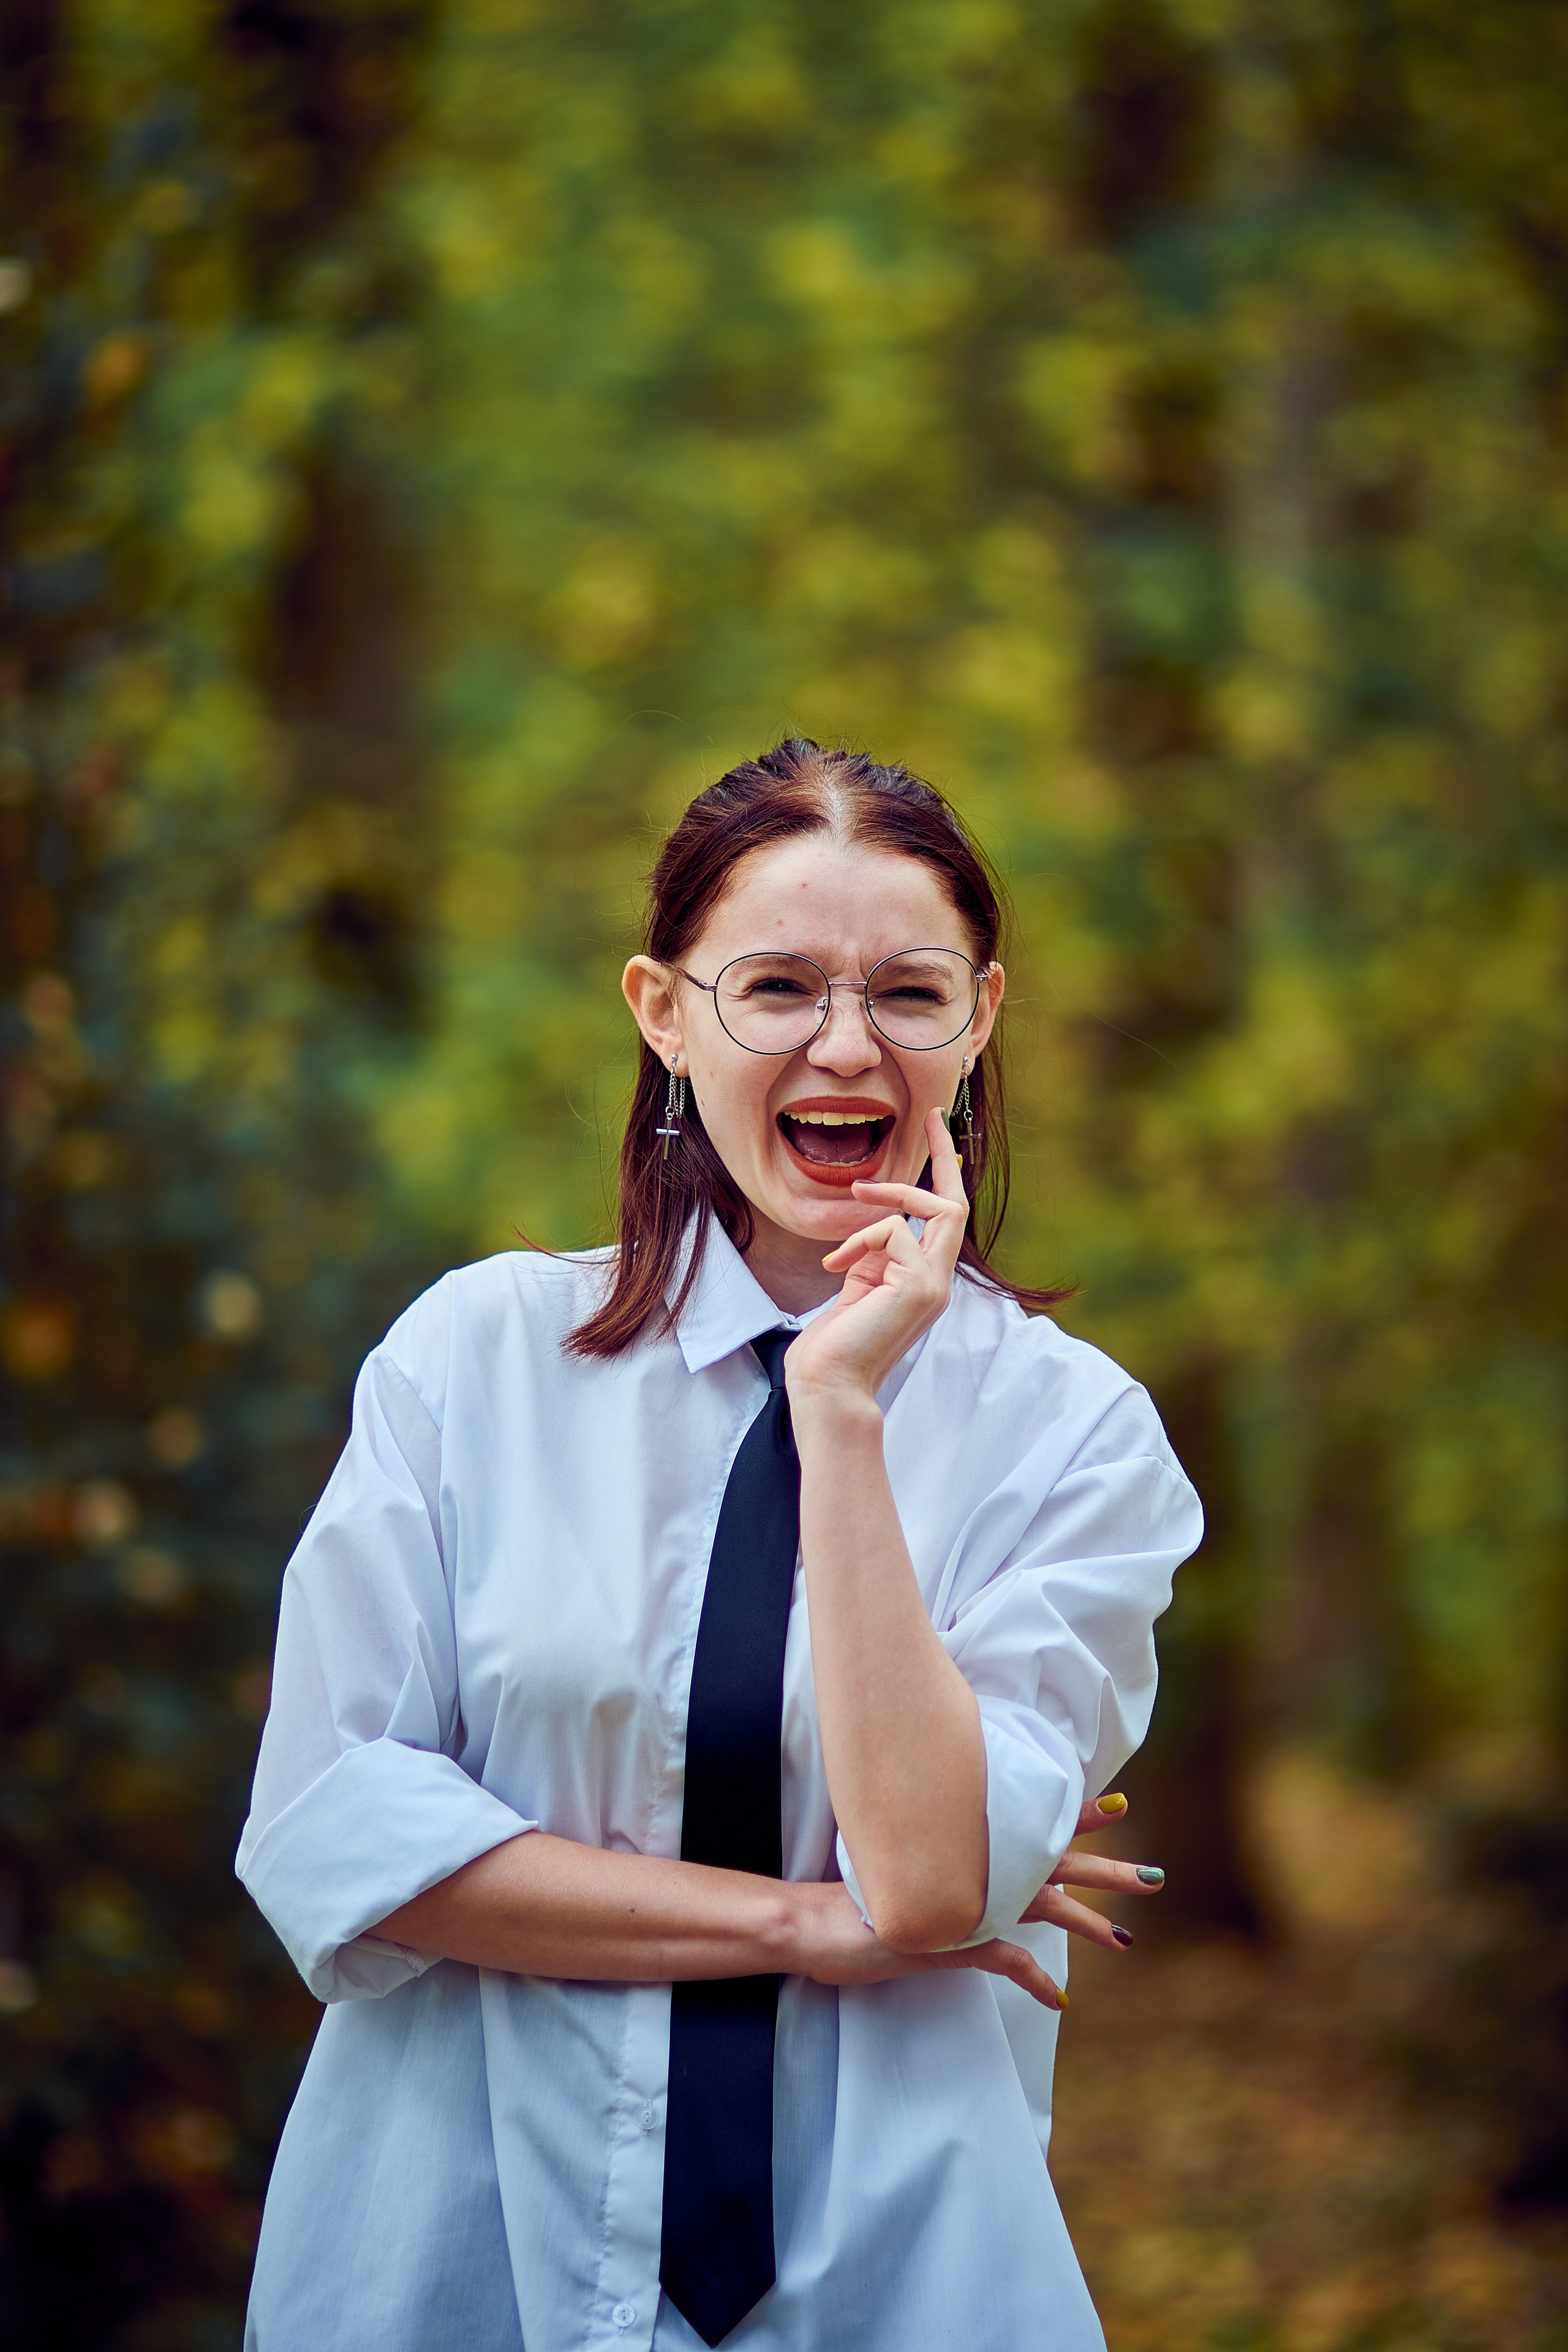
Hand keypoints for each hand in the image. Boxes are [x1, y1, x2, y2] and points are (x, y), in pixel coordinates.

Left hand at [784, 1108, 968, 1407]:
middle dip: (944, 1157)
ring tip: (846, 1228)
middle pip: (955, 1205)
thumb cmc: (832, 1344)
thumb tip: (879, 1226)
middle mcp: (938, 1282)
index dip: (944, 1173)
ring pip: (933, 1211)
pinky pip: (893, 1233)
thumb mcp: (856, 1285)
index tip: (936, 1128)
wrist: (828, 1386)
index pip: (944, 1220)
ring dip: (886, 1203)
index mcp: (923, 1282)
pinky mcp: (920, 1286)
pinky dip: (860, 1241)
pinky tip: (835, 1269)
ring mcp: (934, 1285)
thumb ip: (874, 1256)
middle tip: (930, 1117)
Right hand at [788, 1793, 1163, 2014]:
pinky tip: (1058, 1997)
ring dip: (1088, 1924)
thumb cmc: (847, 1893)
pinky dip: (1034, 1979)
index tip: (1116, 1805)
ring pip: (1043, 1908)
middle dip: (1106, 1870)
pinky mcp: (951, 1942)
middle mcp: (970, 1870)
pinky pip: (1006, 1960)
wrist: (811, 1920)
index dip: (1074, 1815)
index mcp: (962, 1848)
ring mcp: (964, 1906)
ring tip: (1126, 1938)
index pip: (1031, 1826)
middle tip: (1154, 1875)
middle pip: (1053, 1865)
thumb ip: (938, 1860)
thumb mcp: (901, 1868)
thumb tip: (966, 1854)